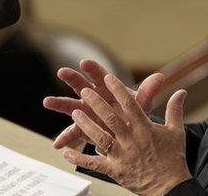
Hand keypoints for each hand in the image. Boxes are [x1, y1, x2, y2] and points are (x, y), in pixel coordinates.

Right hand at [42, 59, 163, 148]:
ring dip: (59, 103)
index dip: (92, 68)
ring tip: (47, 101)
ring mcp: (86, 111)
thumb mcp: (142, 103)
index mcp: (108, 87)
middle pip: (81, 84)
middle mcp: (94, 96)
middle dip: (72, 78)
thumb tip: (160, 78)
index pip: (100, 75)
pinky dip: (65, 138)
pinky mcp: (84, 127)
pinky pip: (73, 132)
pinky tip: (57, 144)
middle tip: (62, 72)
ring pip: (71, 106)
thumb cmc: (135, 111)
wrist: (131, 130)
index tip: (84, 62)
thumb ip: (148, 91)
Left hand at [64, 74, 191, 195]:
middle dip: (96, 103)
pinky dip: (78, 158)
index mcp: (146, 129)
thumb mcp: (176, 132)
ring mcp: (122, 156)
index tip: (108, 77)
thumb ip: (175, 110)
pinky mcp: (114, 170)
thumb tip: (181, 91)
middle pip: (111, 118)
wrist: (170, 186)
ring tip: (75, 111)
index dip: (119, 90)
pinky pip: (93, 164)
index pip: (131, 105)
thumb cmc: (173, 158)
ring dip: (86, 124)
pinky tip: (66, 152)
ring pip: (99, 137)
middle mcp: (132, 141)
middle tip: (85, 90)